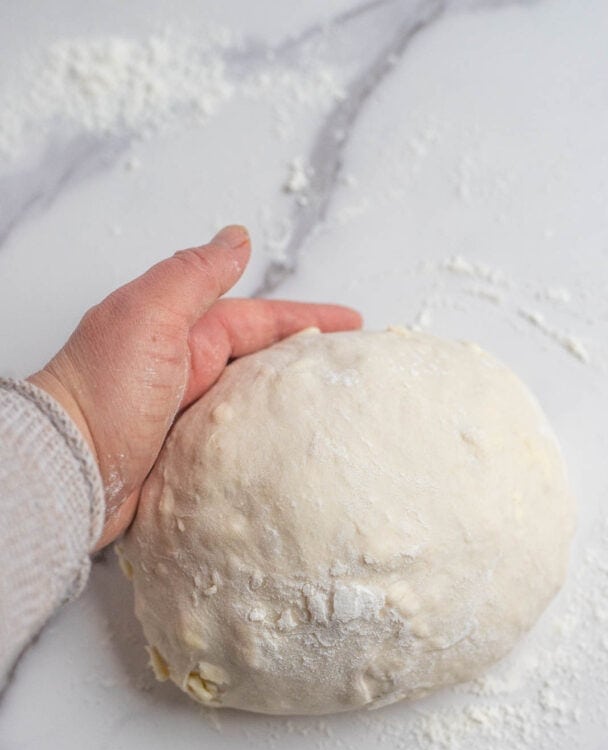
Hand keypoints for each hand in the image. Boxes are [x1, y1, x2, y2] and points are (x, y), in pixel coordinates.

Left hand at [29, 225, 361, 548]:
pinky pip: (239, 454)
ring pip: (256, 410)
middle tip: (356, 375)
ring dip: (293, 412)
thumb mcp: (148, 314)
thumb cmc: (101, 393)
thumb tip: (237, 237)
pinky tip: (293, 461)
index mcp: (182, 334)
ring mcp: (188, 422)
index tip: (354, 325)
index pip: (260, 320)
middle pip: (263, 364)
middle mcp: (187, 375)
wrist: (64, 469)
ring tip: (340, 421)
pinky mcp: (186, 465)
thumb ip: (194, 273)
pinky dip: (268, 453)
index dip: (308, 320)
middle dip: (308, 364)